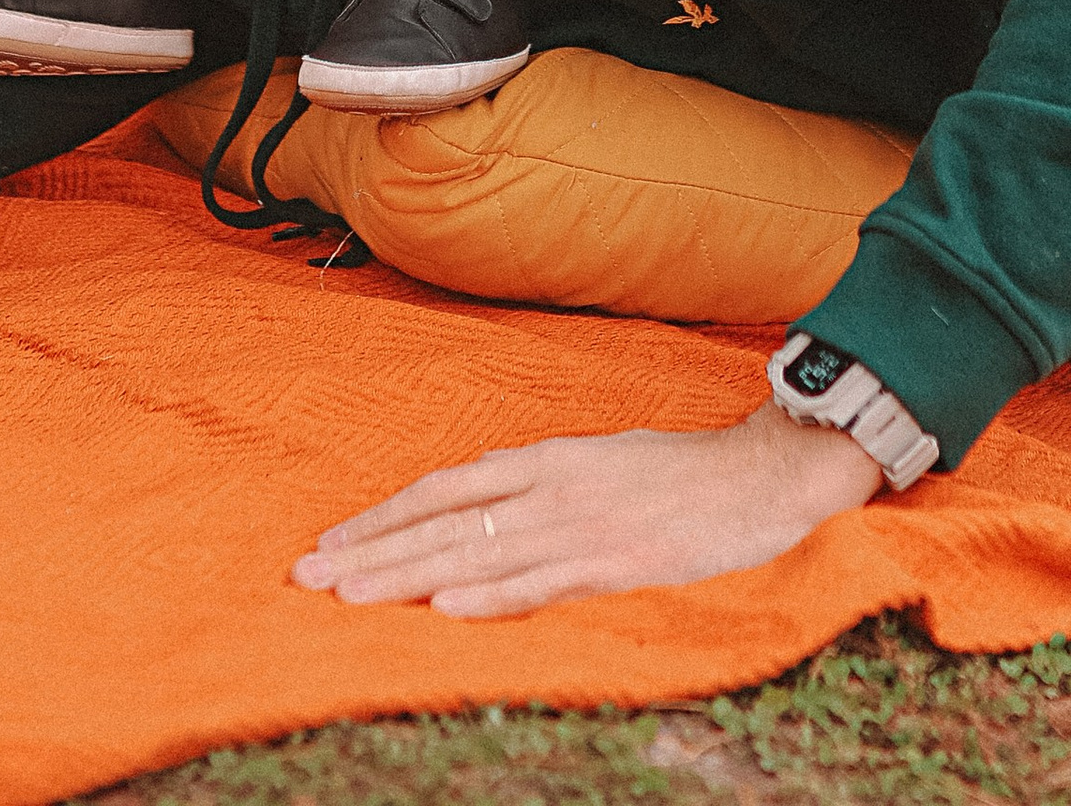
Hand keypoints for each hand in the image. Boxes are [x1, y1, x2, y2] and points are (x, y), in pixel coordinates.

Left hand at [293, 402, 879, 619]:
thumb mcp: (599, 464)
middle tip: (307, 577)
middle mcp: (554, 487)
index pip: (445, 488)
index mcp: (548, 460)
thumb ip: (540, 485)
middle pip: (446, 522)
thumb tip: (479, 505)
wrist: (762, 474)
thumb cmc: (679, 475)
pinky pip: (545, 581)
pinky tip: (448, 610)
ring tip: (350, 595)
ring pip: (479, 554)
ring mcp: (584, 525)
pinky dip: (494, 595)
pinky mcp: (619, 562)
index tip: (332, 543)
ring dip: (409, 576)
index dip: (385, 517)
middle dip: (373, 552)